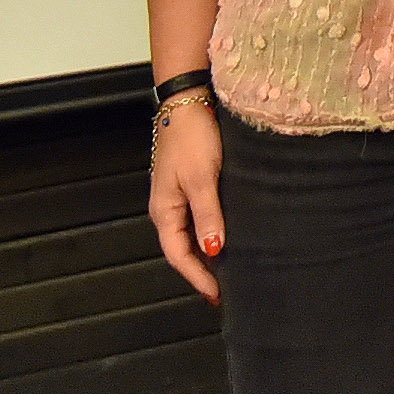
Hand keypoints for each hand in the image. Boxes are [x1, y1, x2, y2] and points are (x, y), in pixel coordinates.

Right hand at [147, 101, 226, 303]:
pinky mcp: (192, 181)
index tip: (217, 295)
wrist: (189, 98)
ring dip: (207, 251)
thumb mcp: (202, 178)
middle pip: (183, 248)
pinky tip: (228, 234)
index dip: (197, 277)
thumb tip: (213, 251)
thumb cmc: (191, 135)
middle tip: (225, 289)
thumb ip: (208, 215)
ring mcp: (179, 193)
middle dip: (202, 270)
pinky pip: (199, 216)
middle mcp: (169, 206)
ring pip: (192, 232)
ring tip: (229, 268)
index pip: (179, 256)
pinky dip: (212, 230)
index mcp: (165, 210)